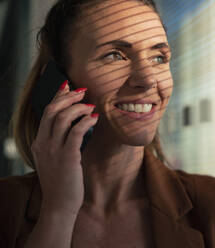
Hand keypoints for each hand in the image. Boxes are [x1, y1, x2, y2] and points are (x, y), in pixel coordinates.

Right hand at [31, 81, 98, 215]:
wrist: (59, 205)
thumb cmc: (61, 181)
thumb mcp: (54, 158)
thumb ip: (59, 142)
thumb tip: (74, 125)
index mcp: (39, 142)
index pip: (46, 112)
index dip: (57, 96)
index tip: (68, 86)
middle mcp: (44, 143)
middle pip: (52, 110)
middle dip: (68, 96)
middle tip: (83, 91)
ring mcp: (54, 150)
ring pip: (63, 118)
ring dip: (79, 107)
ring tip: (91, 105)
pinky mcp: (67, 157)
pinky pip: (76, 132)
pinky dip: (86, 121)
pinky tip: (94, 118)